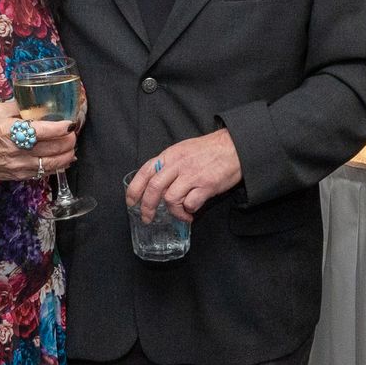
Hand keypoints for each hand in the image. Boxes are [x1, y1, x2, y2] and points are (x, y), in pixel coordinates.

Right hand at [0, 98, 76, 188]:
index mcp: (10, 131)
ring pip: (54, 163)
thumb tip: (41, 100)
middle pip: (54, 148)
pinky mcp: (21, 175)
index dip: (62, 127)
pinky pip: (46, 172)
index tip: (70, 123)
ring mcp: (20, 166)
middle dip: (69, 140)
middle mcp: (17, 150)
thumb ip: (20, 105)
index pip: (44, 130)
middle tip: (73, 132)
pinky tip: (64, 157)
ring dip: (68, 154)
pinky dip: (59, 165)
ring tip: (71, 145)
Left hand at [127, 130, 241, 223]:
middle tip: (148, 217)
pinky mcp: (206, 185)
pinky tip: (192, 211)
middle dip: (147, 207)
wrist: (235, 146)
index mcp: (170, 155)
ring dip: (174, 212)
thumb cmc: (210, 150)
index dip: (134, 189)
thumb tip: (156, 183)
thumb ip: (169, 164)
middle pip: (154, 188)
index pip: (145, 172)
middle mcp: (178, 164)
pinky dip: (189, 211)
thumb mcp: (183, 150)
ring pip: (171, 199)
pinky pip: (190, 204)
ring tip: (181, 214)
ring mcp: (192, 175)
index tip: (131, 202)